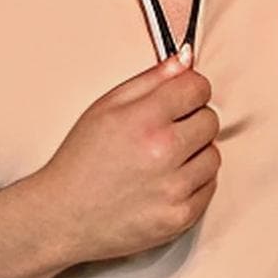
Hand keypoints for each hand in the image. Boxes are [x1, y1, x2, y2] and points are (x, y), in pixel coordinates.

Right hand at [29, 55, 220, 266]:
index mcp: (144, 119)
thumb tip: (186, 60)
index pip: (197, 88)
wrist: (64, 218)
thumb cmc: (80, 162)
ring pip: (213, 156)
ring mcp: (174, 188)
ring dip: (195, 154)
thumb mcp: (104, 108)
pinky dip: (193, 183)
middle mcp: (163, 152)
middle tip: (166, 133)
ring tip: (164, 161)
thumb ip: (149, 80)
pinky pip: (209, 187)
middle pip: (210, 120)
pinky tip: (166, 183)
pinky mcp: (180, 216)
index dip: (190, 90)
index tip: (181, 99)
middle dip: (193, 121)